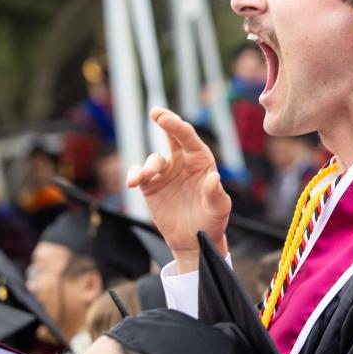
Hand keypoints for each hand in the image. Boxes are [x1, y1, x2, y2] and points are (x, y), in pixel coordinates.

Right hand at [126, 108, 229, 272]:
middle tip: (156, 113)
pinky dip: (134, 174)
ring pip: (154, 160)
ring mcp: (166, 173)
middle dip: (165, 121)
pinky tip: (133, 182)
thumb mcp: (219, 209)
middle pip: (172, 137)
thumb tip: (213, 178)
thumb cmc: (212, 221)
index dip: (177, 125)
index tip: (163, 118)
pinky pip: (140, 174)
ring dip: (149, 166)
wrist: (195, 240)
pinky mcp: (151, 186)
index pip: (189, 138)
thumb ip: (215, 193)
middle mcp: (183, 162)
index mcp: (201, 161)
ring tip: (147, 177)